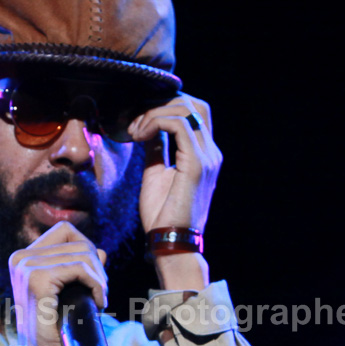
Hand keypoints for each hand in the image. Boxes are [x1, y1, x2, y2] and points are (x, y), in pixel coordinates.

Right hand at [8, 221, 106, 345]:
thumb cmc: (54, 326)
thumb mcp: (66, 291)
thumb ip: (79, 268)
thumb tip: (100, 251)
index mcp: (22, 258)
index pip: (65, 232)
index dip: (86, 247)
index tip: (92, 275)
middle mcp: (21, 258)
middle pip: (77, 241)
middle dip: (96, 265)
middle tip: (99, 292)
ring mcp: (27, 267)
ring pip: (83, 254)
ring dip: (99, 277)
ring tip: (99, 299)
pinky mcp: (38, 279)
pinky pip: (81, 268)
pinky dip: (96, 284)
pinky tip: (98, 302)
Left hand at [129, 93, 222, 233]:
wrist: (170, 241)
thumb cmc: (162, 214)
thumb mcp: (156, 173)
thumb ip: (156, 150)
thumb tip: (148, 130)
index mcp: (204, 155)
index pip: (194, 113)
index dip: (166, 107)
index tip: (139, 121)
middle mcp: (210, 153)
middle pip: (194, 105)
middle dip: (160, 105)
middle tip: (135, 122)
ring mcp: (206, 157)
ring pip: (185, 111)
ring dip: (153, 114)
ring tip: (134, 131)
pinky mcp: (196, 164)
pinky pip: (178, 126)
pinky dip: (156, 123)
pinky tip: (140, 135)